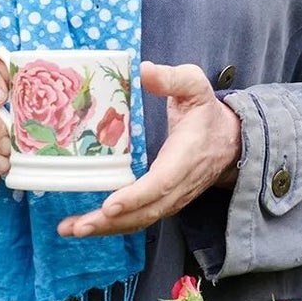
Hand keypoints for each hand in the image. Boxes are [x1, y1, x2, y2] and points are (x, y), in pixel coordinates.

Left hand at [58, 61, 241, 237]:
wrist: (230, 142)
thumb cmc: (206, 112)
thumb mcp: (195, 86)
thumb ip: (173, 78)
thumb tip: (144, 71)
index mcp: (186, 155)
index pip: (161, 182)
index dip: (136, 196)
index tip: (110, 205)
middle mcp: (179, 184)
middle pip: (145, 211)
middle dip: (110, 222)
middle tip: (78, 226)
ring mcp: (173, 198)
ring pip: (140, 221)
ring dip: (106, 229)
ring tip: (71, 230)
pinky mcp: (164, 203)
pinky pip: (139, 220)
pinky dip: (112, 228)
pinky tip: (85, 227)